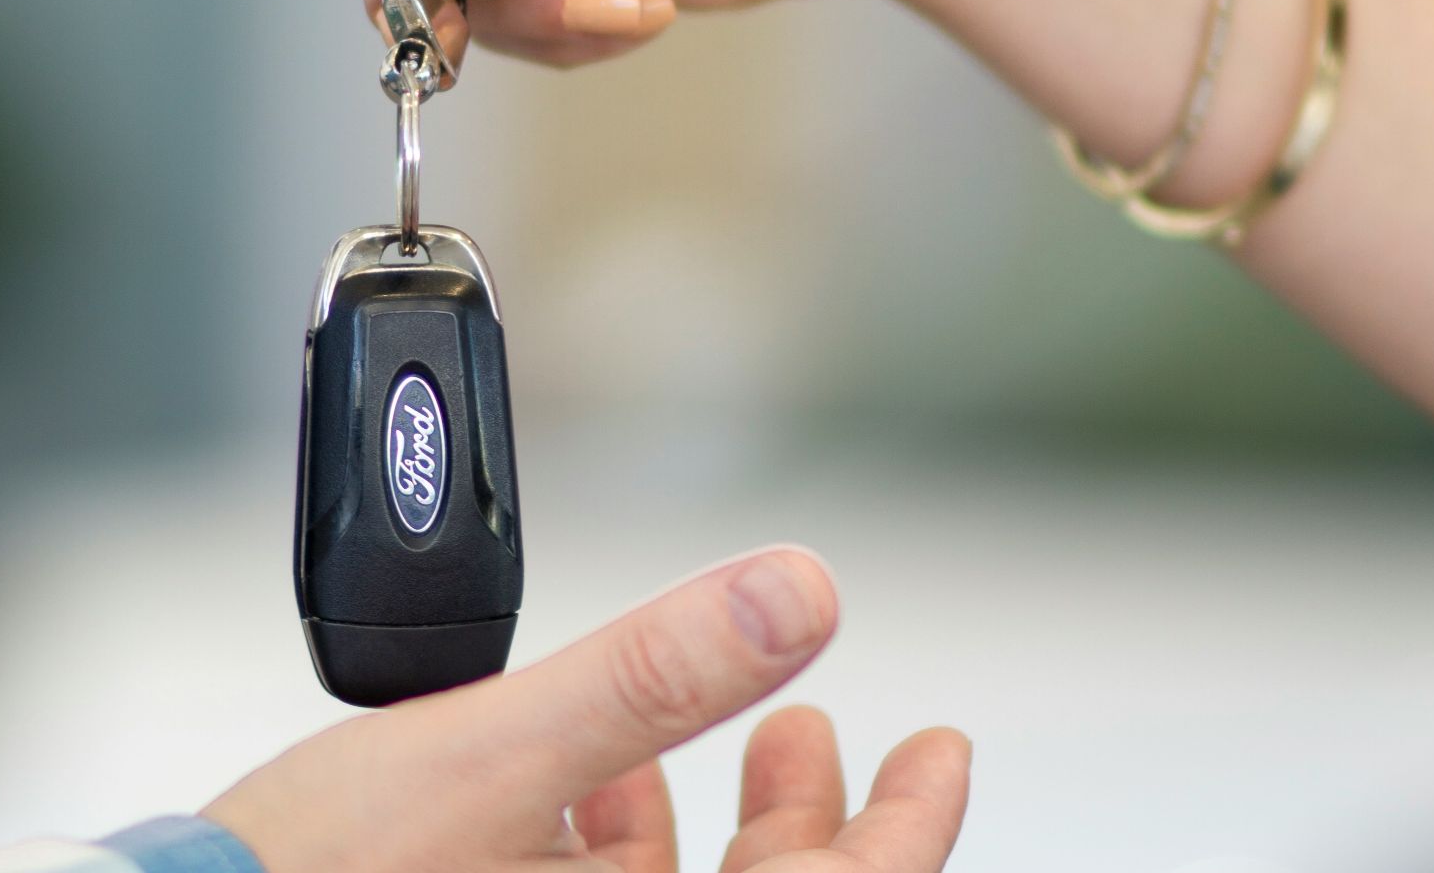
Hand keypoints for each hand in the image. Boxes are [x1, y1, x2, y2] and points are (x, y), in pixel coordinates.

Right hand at [202, 548, 970, 871]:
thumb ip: (652, 677)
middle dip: (810, 819)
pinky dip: (611, 838)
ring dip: (711, 819)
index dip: (908, 832)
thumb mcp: (492, 757)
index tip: (941, 752)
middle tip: (831, 735)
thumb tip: (797, 597)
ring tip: (723, 737)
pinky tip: (594, 778)